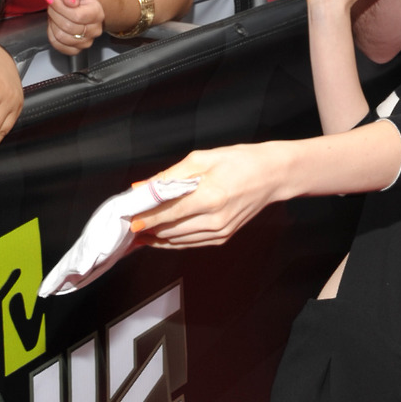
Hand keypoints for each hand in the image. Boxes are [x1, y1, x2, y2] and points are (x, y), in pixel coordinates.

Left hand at [46, 0, 104, 53]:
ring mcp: (87, 41)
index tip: (52, 0)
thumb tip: (70, 1)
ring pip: (62, 37)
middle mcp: (95, 29)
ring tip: (54, 16)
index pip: (77, 16)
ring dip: (53, 25)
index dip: (60, 8)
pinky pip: (59, 46)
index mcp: (97, 13)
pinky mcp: (77, 49)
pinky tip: (55, 26)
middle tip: (52, 7)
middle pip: (69, 27)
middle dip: (55, 15)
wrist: (75, 7)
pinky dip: (52, 36)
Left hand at [128, 144, 289, 248]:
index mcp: (210, 196)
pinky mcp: (223, 237)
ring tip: (139, 231)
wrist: (272, 176)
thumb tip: (143, 187)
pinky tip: (159, 236)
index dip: (145, 218)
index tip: (128, 219)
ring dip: (156, 236)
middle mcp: (214, 219)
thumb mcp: (202, 159)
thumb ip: (170, 175)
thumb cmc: (240, 161)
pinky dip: (172, 240)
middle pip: (169, 229)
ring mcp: (220, 231)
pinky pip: (190, 243)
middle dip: (147, 227)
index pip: (167, 213)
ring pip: (177, 240)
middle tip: (129, 222)